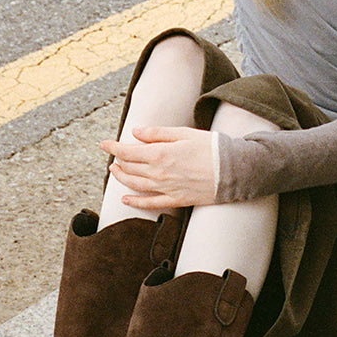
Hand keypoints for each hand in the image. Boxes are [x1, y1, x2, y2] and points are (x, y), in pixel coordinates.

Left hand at [100, 126, 216, 210]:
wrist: (234, 170)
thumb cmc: (211, 147)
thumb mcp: (184, 133)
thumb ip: (157, 133)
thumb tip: (136, 133)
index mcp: (160, 154)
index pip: (128, 151)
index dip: (113, 147)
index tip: (103, 144)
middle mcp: (159, 173)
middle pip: (130, 168)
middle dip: (118, 161)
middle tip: (112, 156)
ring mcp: (166, 188)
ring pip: (135, 185)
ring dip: (122, 178)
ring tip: (114, 172)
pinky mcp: (176, 200)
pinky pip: (150, 203)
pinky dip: (135, 202)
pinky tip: (126, 200)